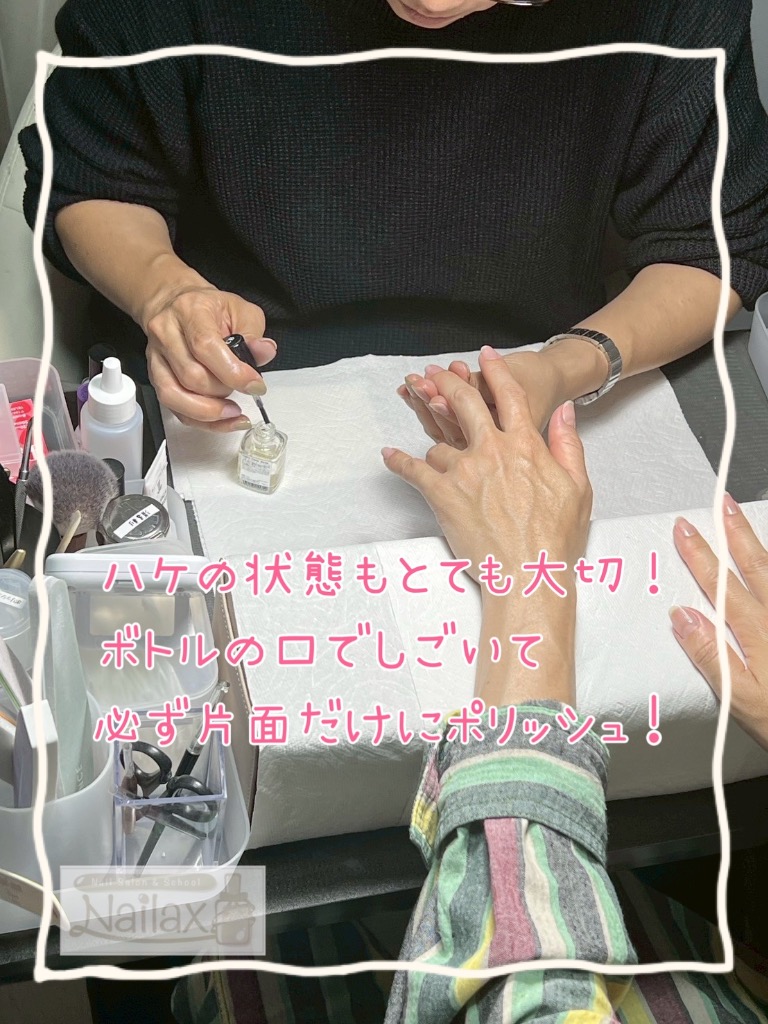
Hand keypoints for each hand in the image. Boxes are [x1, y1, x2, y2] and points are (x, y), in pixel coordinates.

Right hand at [143, 286, 277, 431]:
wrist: (176, 303)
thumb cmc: (210, 309)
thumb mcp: (241, 311)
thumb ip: (254, 334)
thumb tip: (264, 352)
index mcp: (190, 311)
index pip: (206, 346)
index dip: (233, 373)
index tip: (254, 385)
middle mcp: (166, 333)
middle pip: (192, 376)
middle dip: (223, 391)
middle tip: (243, 389)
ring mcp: (157, 357)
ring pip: (175, 396)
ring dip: (209, 412)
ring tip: (232, 411)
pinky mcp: (155, 376)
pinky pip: (173, 407)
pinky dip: (200, 420)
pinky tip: (221, 419)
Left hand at [383, 347, 591, 583]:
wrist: (528, 575)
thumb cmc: (555, 539)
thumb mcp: (578, 487)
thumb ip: (567, 443)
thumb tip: (564, 410)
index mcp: (526, 446)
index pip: (509, 397)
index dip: (496, 372)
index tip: (486, 356)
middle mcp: (492, 451)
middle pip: (464, 403)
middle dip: (449, 382)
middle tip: (436, 373)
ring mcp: (464, 472)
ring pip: (440, 444)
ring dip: (436, 446)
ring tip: (433, 451)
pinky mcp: (442, 495)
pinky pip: (413, 471)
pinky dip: (399, 462)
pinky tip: (389, 456)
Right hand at [671, 498, 767, 748]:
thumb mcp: (742, 700)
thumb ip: (710, 655)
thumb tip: (682, 615)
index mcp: (758, 635)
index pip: (722, 585)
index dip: (701, 555)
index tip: (684, 528)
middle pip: (755, 567)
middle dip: (733, 534)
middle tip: (720, 503)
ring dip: (756, 542)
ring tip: (740, 518)